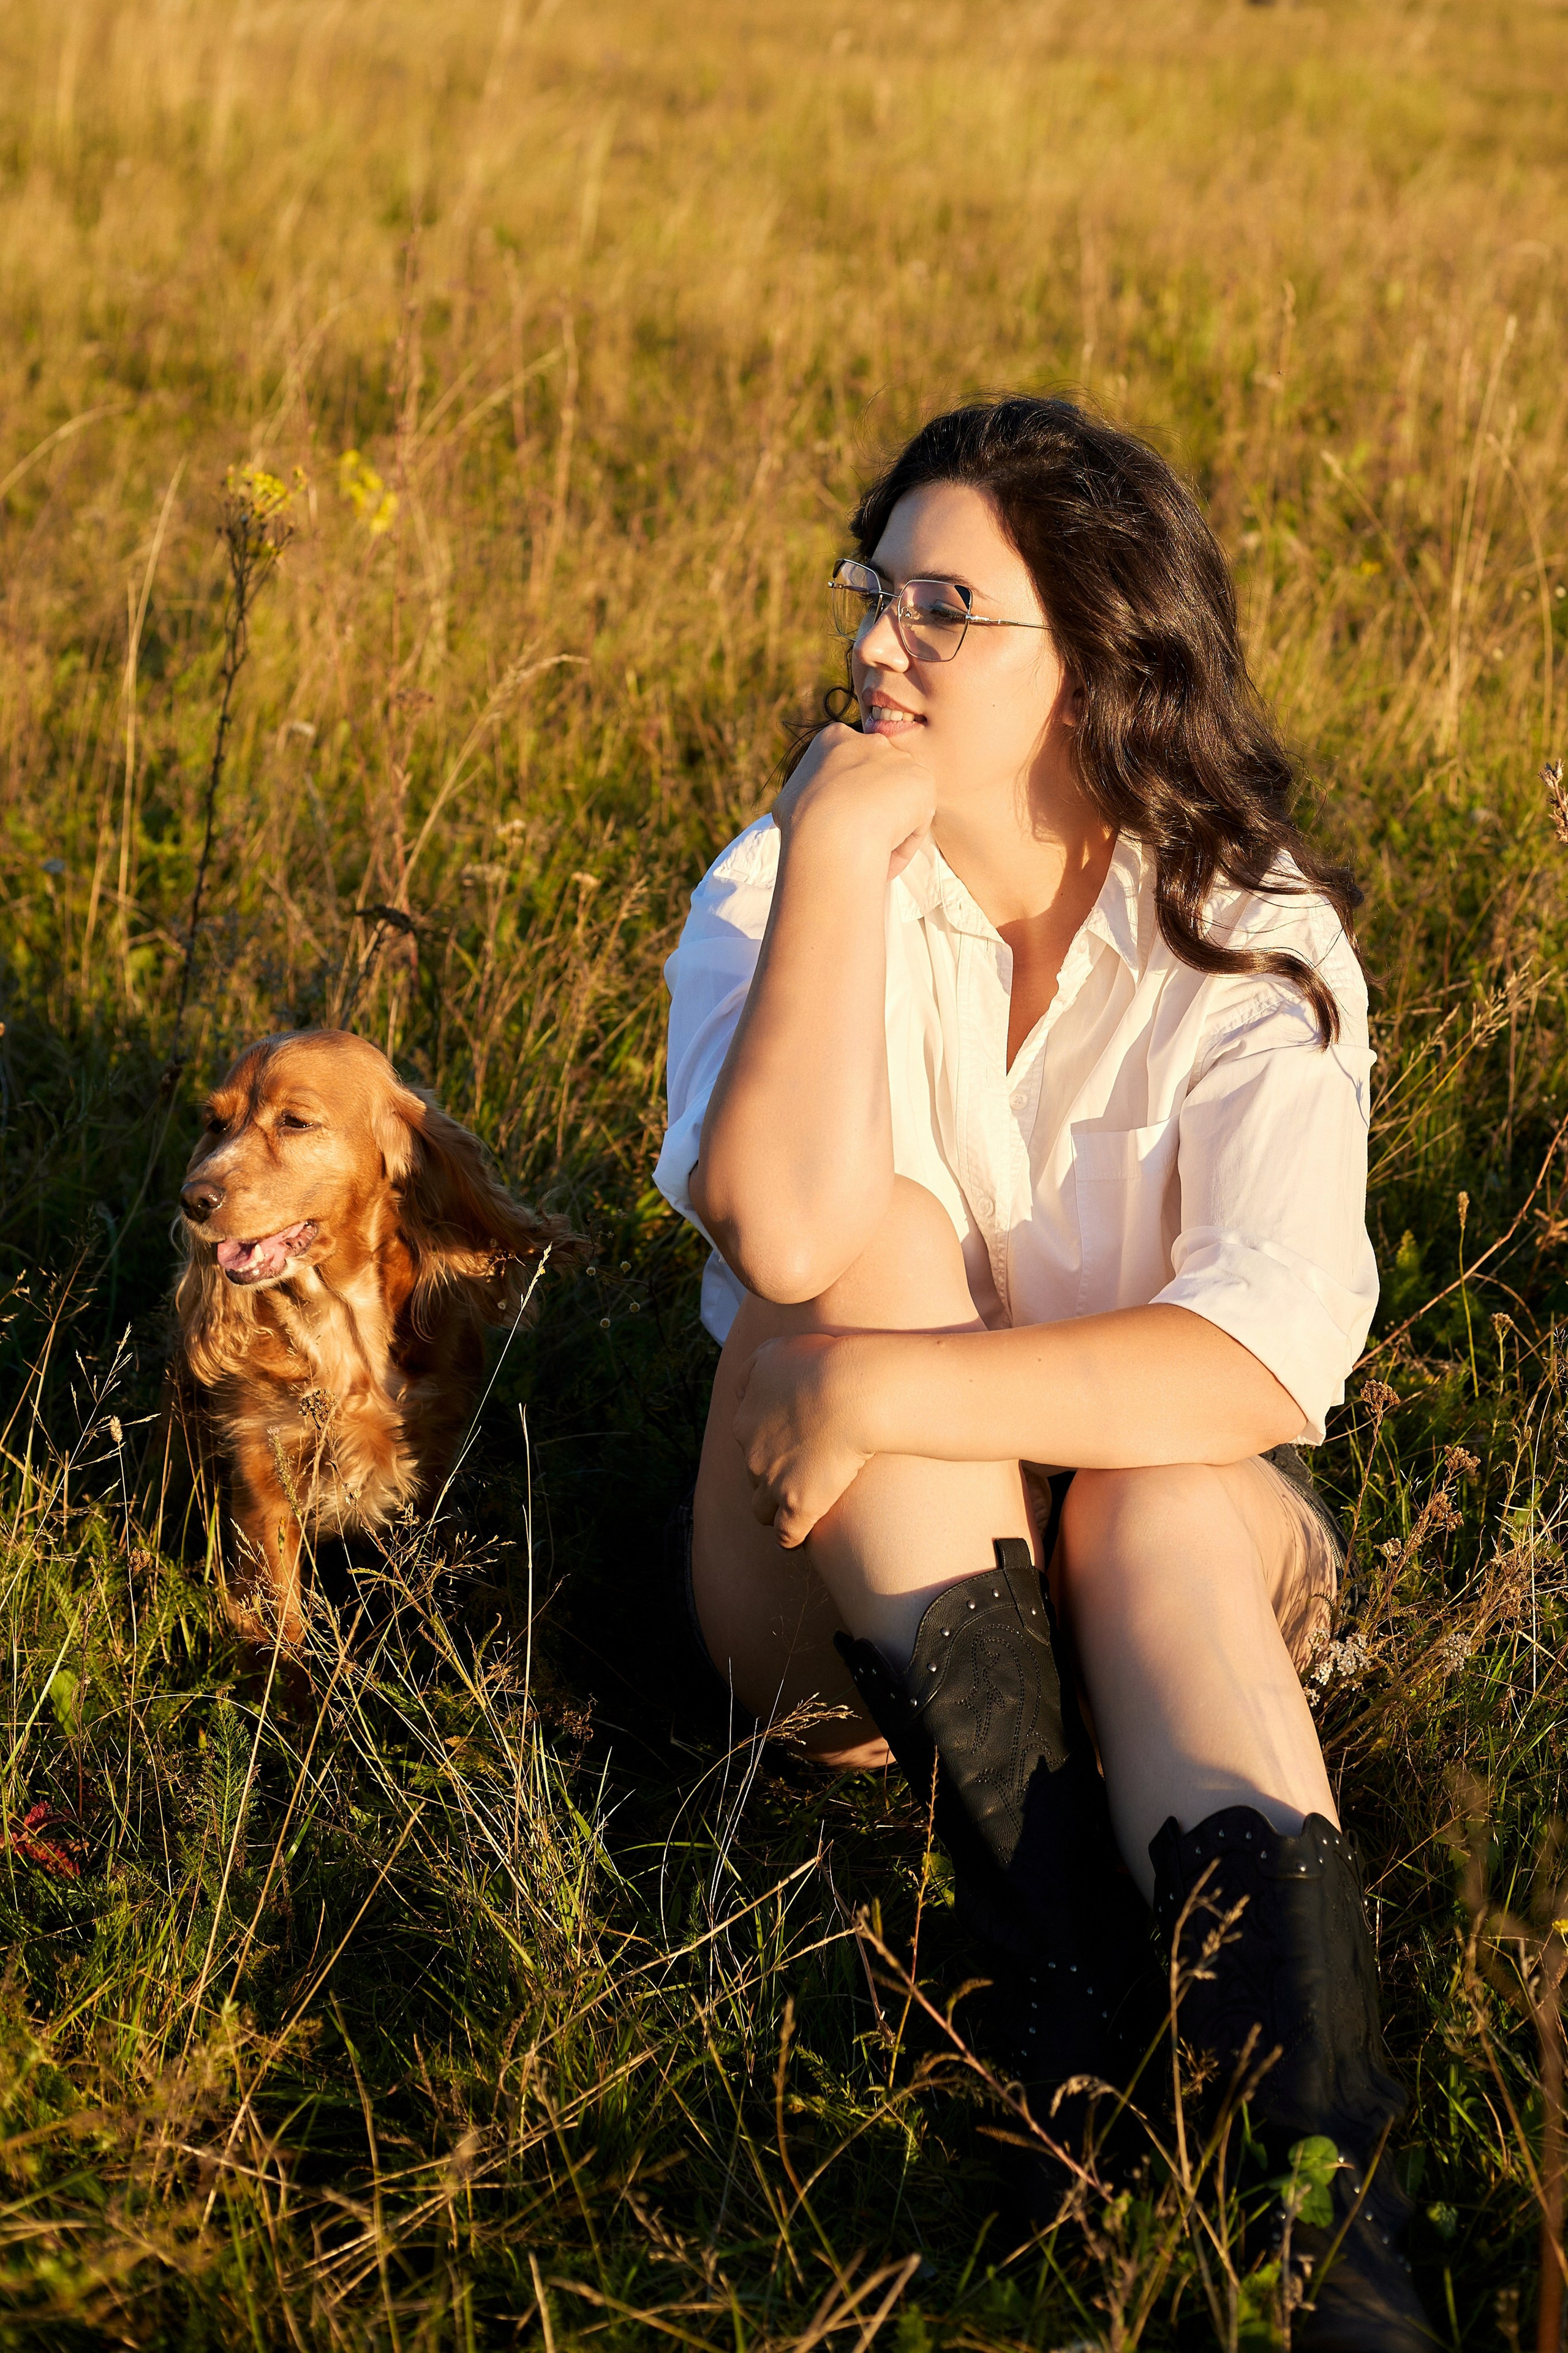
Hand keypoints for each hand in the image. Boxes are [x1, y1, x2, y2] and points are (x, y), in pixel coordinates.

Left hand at [732, 1332, 872, 1546]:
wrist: (852, 1390)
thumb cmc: (822, 1362)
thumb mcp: (773, 1351)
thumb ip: (751, 1370)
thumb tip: (741, 1390)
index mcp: (745, 1419)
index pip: (748, 1438)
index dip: (769, 1441)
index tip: (790, 1441)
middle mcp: (751, 1454)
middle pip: (753, 1473)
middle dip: (770, 1473)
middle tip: (801, 1468)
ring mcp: (772, 1483)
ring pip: (761, 1508)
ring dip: (774, 1508)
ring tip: (796, 1507)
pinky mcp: (798, 1506)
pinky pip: (786, 1535)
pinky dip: (791, 1538)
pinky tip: (800, 1539)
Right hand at [772, 722, 934, 881]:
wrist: (831, 830)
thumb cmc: (802, 820)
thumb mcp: (789, 799)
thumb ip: (805, 796)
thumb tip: (802, 812)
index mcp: (833, 738)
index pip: (847, 767)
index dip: (843, 799)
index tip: (837, 822)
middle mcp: (870, 740)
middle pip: (876, 778)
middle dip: (871, 807)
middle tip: (857, 838)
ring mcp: (899, 758)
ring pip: (898, 800)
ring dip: (888, 826)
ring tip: (869, 853)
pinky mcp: (923, 781)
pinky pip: (916, 820)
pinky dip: (903, 842)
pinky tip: (884, 855)